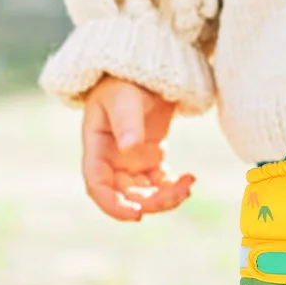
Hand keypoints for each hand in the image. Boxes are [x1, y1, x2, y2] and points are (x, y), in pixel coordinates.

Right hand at [81, 74, 195, 221]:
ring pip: (144, 193)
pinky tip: (189, 180)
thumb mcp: (124, 97)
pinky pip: (159, 183)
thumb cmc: (126, 81)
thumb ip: (127, 120)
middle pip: (125, 194)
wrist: (144, 70)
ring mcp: (130, 162)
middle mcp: (110, 160)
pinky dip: (174, 187)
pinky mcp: (150, 158)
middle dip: (150, 201)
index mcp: (96, 148)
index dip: (113, 205)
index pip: (97, 185)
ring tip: (188, 185)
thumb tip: (129, 148)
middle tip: (178, 194)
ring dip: (165, 197)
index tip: (136, 214)